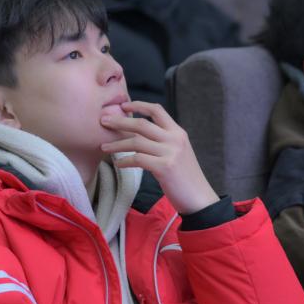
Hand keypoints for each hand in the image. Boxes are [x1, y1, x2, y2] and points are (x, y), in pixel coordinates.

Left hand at [100, 101, 219, 214]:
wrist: (199, 198)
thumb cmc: (186, 177)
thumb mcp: (179, 152)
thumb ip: (164, 141)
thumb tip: (140, 135)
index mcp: (178, 132)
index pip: (157, 110)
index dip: (139, 105)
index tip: (124, 106)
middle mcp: (175, 139)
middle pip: (141, 124)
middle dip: (120, 121)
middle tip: (104, 122)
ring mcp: (170, 153)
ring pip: (136, 142)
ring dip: (117, 144)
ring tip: (104, 147)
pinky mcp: (164, 167)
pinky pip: (138, 159)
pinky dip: (125, 160)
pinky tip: (118, 164)